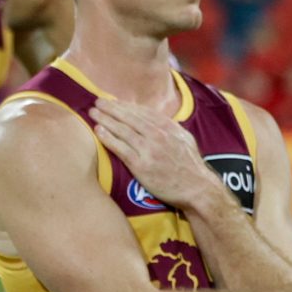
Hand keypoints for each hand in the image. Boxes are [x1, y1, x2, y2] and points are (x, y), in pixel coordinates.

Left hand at [91, 100, 233, 216]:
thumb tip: (156, 120)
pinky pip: (120, 148)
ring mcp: (149, 150)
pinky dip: (108, 137)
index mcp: (169, 128)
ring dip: (105, 119)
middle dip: (111, 108)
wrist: (198, 190)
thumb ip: (171, 128)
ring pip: (122, 130)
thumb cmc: (191, 167)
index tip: (114, 101)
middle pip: (129, 117)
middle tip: (98, 102)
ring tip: (93, 113)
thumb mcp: (186, 140)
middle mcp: (158, 136)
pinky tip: (98, 130)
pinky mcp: (141, 165)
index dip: (125, 105)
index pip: (142, 112)